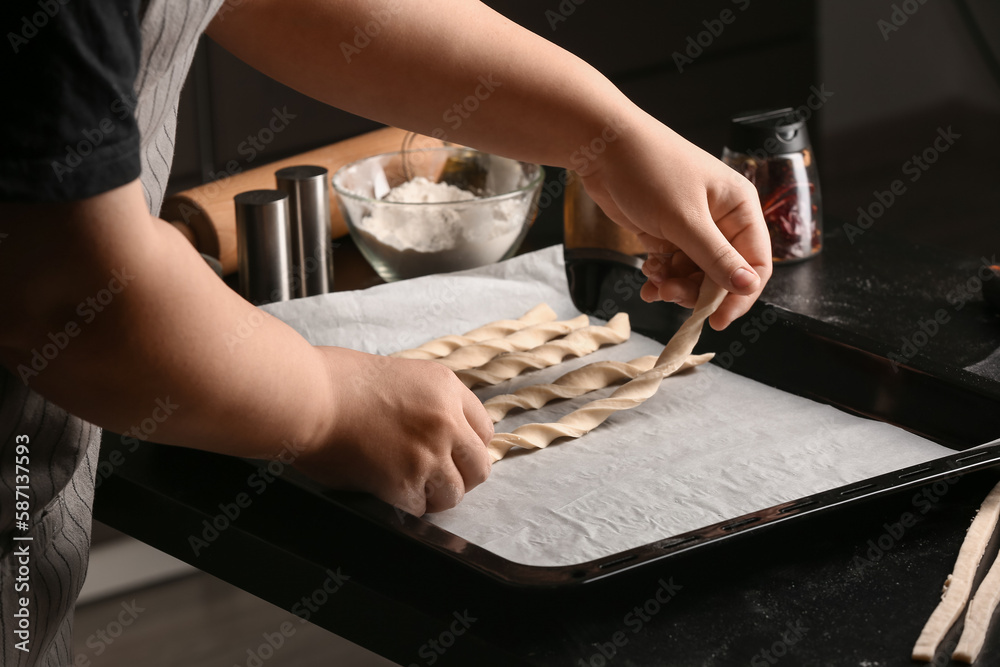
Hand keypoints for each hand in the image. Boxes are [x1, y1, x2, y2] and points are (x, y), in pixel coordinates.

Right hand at [294, 347, 493, 515]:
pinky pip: (421, 508)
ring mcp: (428, 453)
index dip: (467, 446)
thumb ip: (425, 401)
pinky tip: (387, 491)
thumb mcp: (397, 374)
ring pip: (455, 493)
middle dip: (460, 475)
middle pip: (479, 465)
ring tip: (411, 488)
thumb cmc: (334, 380)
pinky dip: (406, 506)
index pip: (483, 428)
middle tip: (436, 478)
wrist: (307, 397)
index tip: (454, 454)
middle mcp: (446, 419)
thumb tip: (434, 429)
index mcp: (446, 387)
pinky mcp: (405, 481)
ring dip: (435, 495)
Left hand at [579, 113, 771, 329]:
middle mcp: (720, 219)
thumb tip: (748, 287)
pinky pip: (673, 267)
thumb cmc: (649, 169)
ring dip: (676, 286)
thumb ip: (716, 257)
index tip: (717, 319)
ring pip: (695, 274)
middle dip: (698, 290)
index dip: (740, 295)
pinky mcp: (666, 232)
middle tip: (670, 294)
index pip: (755, 264)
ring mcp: (692, 227)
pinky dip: (661, 277)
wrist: (601, 148)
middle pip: (722, 274)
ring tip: (654, 283)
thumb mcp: (684, 219)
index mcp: (739, 208)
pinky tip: (647, 277)